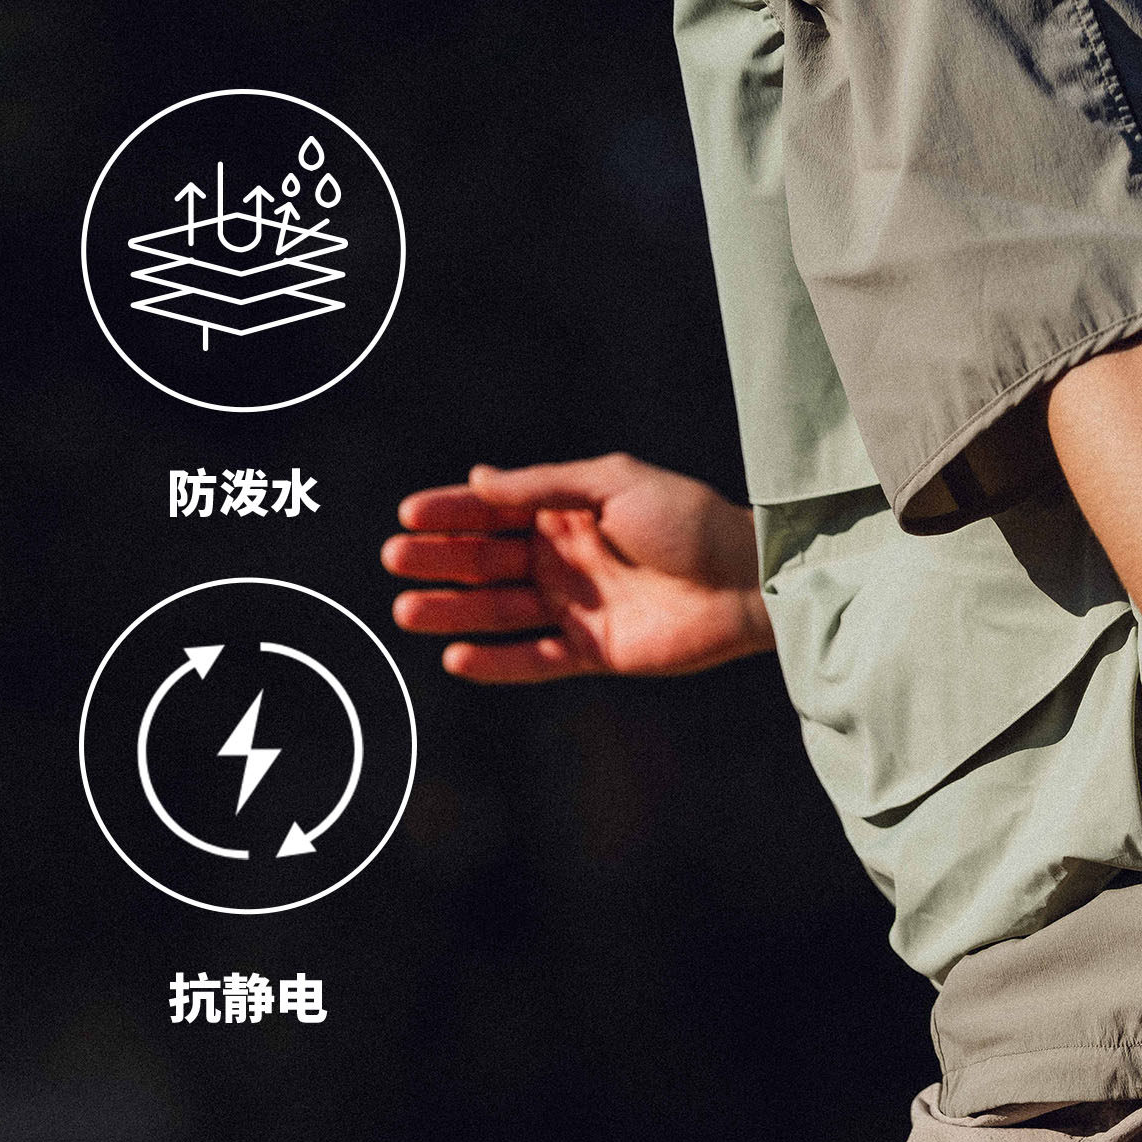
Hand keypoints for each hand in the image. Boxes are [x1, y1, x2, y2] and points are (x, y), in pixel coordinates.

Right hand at [381, 454, 772, 683]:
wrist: (746, 580)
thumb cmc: (687, 519)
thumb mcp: (610, 484)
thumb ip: (543, 487)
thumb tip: (478, 478)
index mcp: (565, 513)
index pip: (493, 512)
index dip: (451, 513)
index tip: (409, 515)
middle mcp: (564, 560)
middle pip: (487, 561)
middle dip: (439, 561)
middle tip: (395, 561)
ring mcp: (577, 608)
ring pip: (502, 612)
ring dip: (454, 613)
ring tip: (406, 612)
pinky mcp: (596, 653)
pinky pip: (537, 661)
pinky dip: (499, 663)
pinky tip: (457, 657)